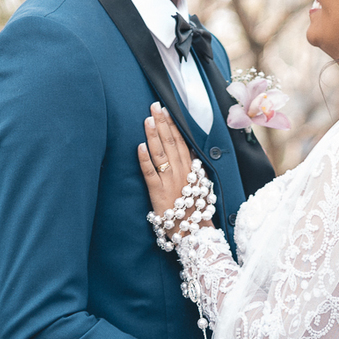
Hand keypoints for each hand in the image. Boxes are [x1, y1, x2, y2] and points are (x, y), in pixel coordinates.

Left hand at [137, 103, 208, 235]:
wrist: (194, 232)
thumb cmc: (195, 210)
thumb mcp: (199, 186)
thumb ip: (194, 169)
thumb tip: (190, 152)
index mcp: (190, 169)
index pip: (181, 141)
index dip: (173, 124)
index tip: (167, 110)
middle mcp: (181, 172)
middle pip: (171, 142)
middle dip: (162, 123)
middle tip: (155, 106)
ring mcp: (169, 181)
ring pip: (161, 154)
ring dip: (153, 135)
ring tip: (147, 120)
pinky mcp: (158, 193)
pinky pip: (150, 174)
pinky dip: (144, 160)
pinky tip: (139, 147)